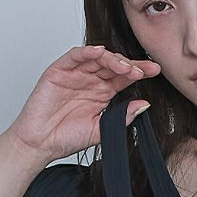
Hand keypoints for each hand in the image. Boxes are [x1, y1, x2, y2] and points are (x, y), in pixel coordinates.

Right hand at [3, 44, 160, 168]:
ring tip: (126, 67)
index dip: (139, 73)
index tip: (156, 71)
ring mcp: (75, 74)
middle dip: (130, 65)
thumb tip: (145, 105)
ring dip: (113, 59)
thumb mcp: (101, 129)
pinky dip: (87, 52)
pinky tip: (100, 53)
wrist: (40, 144)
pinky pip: (74, 57)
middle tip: (145, 69)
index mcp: (102, 93)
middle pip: (113, 65)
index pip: (123, 78)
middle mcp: (90, 81)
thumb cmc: (66, 138)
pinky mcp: (58, 72)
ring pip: (97, 58)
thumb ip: (123, 117)